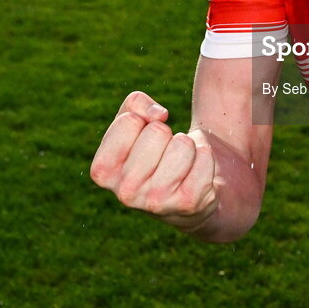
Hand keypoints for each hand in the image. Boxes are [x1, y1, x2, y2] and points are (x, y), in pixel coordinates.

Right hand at [90, 91, 218, 231]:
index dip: (142, 121)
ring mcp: (156, 202)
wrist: (181, 193)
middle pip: (158, 131)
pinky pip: (204, 157)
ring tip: (179, 163)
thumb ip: (135, 104)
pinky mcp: (188, 203)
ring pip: (183, 144)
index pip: (129, 120)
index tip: (142, 137)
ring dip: (187, 146)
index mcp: (103, 171)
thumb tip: (159, 115)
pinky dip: (204, 157)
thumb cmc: (150, 150)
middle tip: (163, 153)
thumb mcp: (133, 121)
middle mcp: (125, 192)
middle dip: (166, 134)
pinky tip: (194, 173)